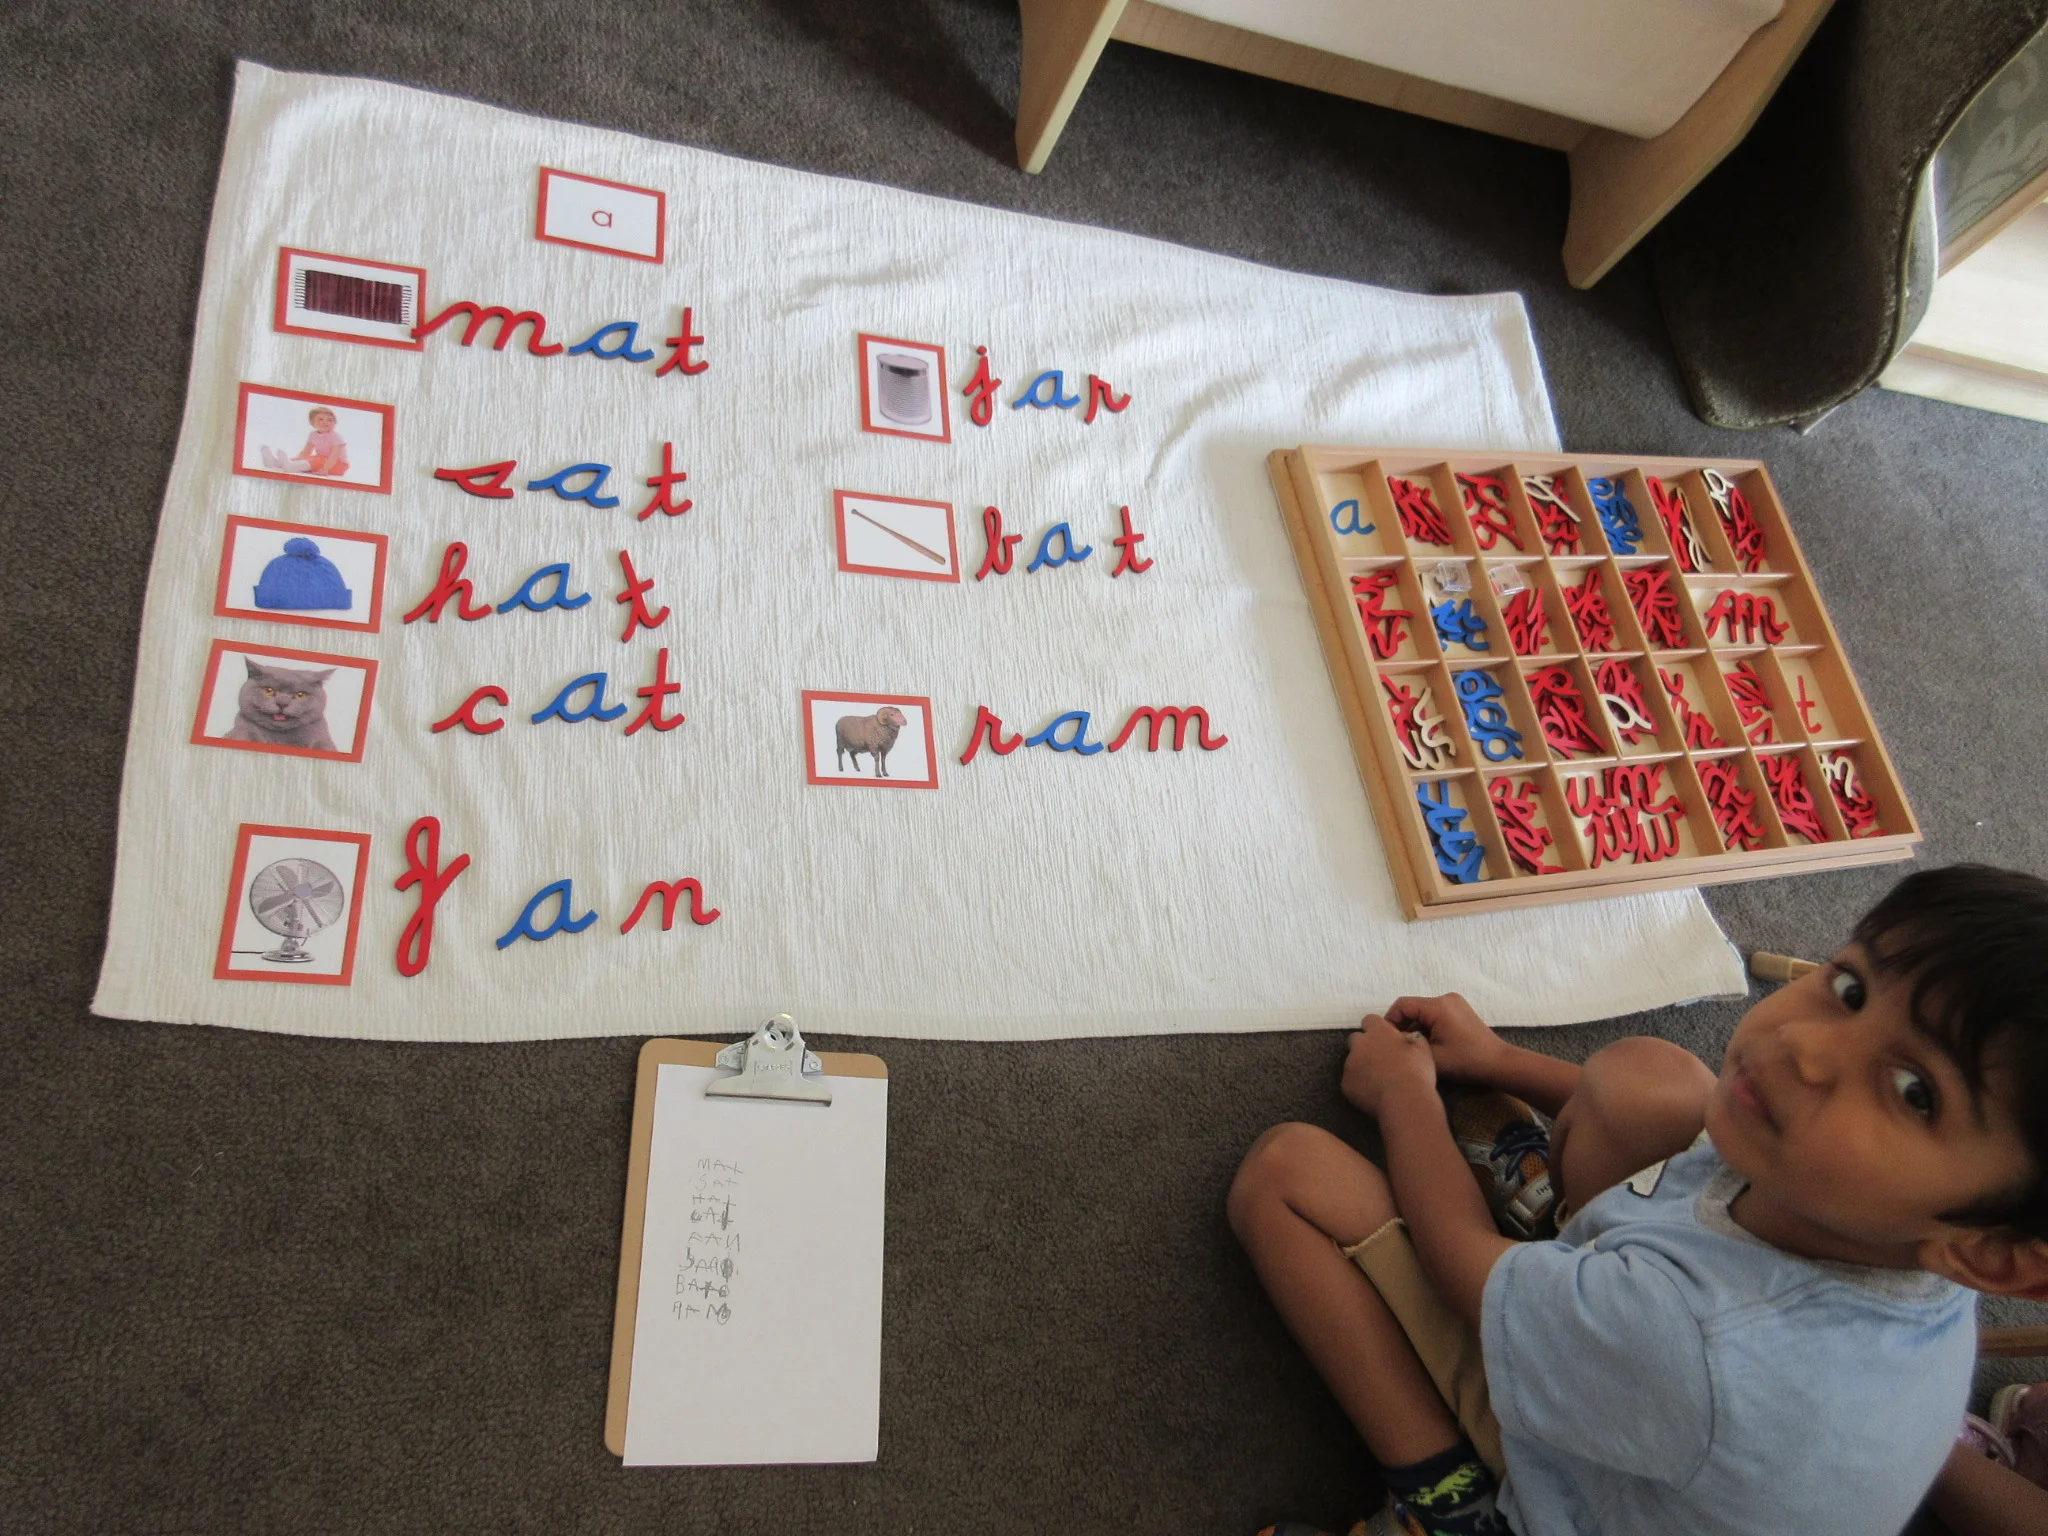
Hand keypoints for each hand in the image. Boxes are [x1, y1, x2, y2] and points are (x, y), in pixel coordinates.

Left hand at [1341, 1015, 1437, 1117]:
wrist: (1404, 1099)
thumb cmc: (1416, 1071)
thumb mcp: (1421, 1047)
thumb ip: (1408, 1036)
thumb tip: (1402, 1036)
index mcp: (1378, 1032)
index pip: (1370, 1020)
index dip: (1377, 1029)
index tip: (1384, 1039)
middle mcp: (1360, 1044)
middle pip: (1355, 1039)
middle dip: (1364, 1046)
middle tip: (1379, 1059)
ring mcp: (1350, 1064)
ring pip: (1352, 1061)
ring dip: (1362, 1066)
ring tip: (1378, 1079)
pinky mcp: (1346, 1083)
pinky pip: (1350, 1081)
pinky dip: (1359, 1084)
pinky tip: (1373, 1092)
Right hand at [1384, 993, 1507, 1083]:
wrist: (1498, 1063)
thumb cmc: (1466, 1062)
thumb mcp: (1432, 1057)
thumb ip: (1408, 1045)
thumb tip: (1392, 1039)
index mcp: (1438, 1007)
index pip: (1402, 1005)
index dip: (1390, 1021)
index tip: (1387, 1040)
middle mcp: (1445, 998)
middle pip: (1412, 1007)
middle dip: (1403, 1025)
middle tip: (1399, 1045)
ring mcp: (1454, 1002)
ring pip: (1422, 1011)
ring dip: (1415, 1026)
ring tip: (1414, 1047)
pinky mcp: (1459, 1009)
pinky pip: (1434, 1013)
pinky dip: (1427, 1025)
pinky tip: (1429, 1043)